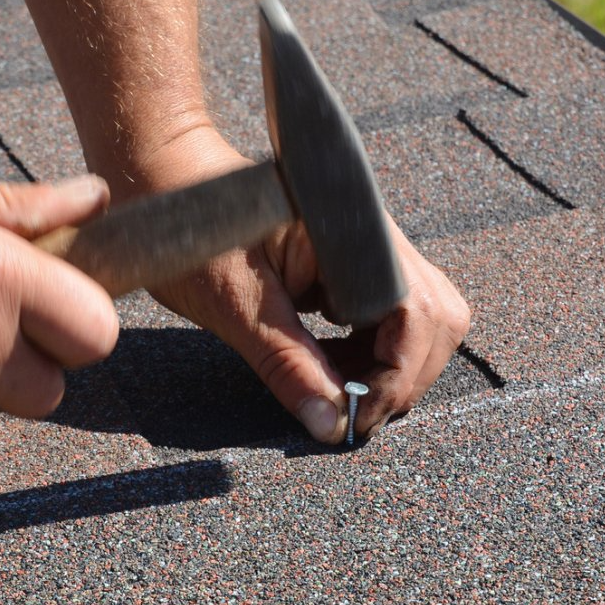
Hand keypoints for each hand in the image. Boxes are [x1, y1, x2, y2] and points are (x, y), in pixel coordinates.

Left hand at [136, 134, 470, 442]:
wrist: (167, 179)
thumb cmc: (193, 230)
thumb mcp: (235, 308)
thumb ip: (288, 366)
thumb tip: (330, 425)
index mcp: (353, 234)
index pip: (416, 317)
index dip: (394, 378)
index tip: (353, 418)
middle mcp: (376, 236)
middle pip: (437, 318)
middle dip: (403, 376)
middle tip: (351, 412)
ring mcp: (372, 248)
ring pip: (422, 319)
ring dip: (389, 366)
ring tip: (337, 390)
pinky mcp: (358, 263)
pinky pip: (392, 314)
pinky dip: (371, 351)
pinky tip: (332, 368)